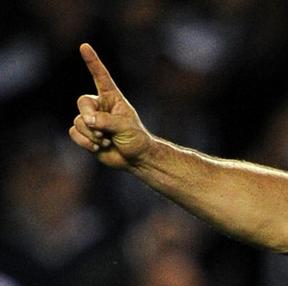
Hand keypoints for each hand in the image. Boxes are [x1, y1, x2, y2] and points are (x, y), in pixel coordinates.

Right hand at [67, 43, 152, 168]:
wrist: (136, 159)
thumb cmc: (137, 139)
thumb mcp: (126, 128)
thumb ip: (106, 121)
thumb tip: (87, 120)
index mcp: (112, 98)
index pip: (100, 77)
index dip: (92, 62)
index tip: (84, 46)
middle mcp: (100, 106)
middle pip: (82, 102)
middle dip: (90, 118)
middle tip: (102, 132)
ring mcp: (91, 120)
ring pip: (78, 121)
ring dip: (91, 134)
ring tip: (106, 140)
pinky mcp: (85, 133)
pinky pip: (74, 133)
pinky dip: (85, 141)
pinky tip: (98, 147)